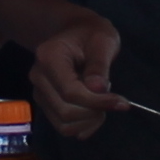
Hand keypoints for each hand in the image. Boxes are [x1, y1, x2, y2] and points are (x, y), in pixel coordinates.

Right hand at [29, 12, 124, 138]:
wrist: (76, 33)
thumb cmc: (92, 34)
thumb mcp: (103, 41)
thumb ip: (100, 64)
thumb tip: (98, 88)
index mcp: (48, 58)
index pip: (70, 92)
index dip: (97, 102)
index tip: (121, 102)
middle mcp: (38, 77)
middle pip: (66, 111)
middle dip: (95, 111)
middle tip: (114, 100)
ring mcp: (40, 92)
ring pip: (64, 124)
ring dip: (89, 121)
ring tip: (104, 104)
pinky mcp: (46, 104)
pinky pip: (63, 126)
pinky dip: (83, 126)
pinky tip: (95, 112)